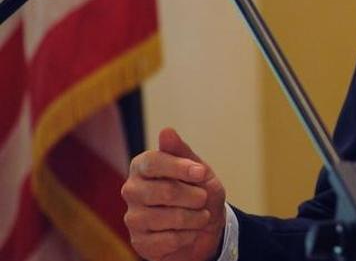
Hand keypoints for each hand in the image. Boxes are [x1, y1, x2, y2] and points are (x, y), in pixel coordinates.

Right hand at [121, 128, 226, 260]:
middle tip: (203, 198)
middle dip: (194, 196)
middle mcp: (131, 190)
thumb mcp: (198, 171)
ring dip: (195, 218)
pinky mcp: (139, 242)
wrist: (205, 229)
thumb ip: (182, 153)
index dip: (179, 167)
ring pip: (168, 217)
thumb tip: (166, 131)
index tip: (201, 173)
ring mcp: (133, 218)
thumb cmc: (198, 194)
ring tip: (201, 216)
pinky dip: (188, 235)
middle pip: (164, 191)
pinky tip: (189, 232)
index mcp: (142, 167)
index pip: (153, 162)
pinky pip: (168, 240)